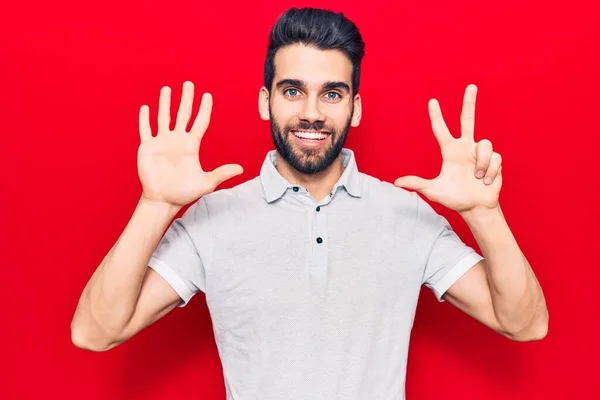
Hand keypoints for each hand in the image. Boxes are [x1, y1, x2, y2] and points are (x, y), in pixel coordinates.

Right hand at [137, 81, 242, 206]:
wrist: (163, 199)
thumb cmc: (184, 192)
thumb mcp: (206, 183)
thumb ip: (222, 173)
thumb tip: (241, 169)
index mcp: (191, 145)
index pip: (199, 122)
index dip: (203, 109)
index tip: (207, 95)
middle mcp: (177, 140)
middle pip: (183, 114)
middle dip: (186, 99)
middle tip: (189, 84)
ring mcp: (162, 143)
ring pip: (163, 117)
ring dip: (165, 103)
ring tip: (167, 89)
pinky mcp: (147, 148)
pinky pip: (146, 130)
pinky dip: (145, 119)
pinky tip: (146, 107)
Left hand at [394, 84, 501, 212]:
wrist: (476, 207)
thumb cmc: (454, 198)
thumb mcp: (433, 190)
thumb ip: (417, 184)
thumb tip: (396, 183)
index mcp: (450, 151)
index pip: (441, 129)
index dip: (437, 116)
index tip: (432, 101)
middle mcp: (465, 147)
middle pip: (468, 119)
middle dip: (469, 103)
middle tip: (471, 86)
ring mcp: (480, 153)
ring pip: (484, 144)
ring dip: (481, 164)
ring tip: (477, 178)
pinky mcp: (494, 159)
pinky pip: (494, 157)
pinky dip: (490, 171)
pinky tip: (486, 180)